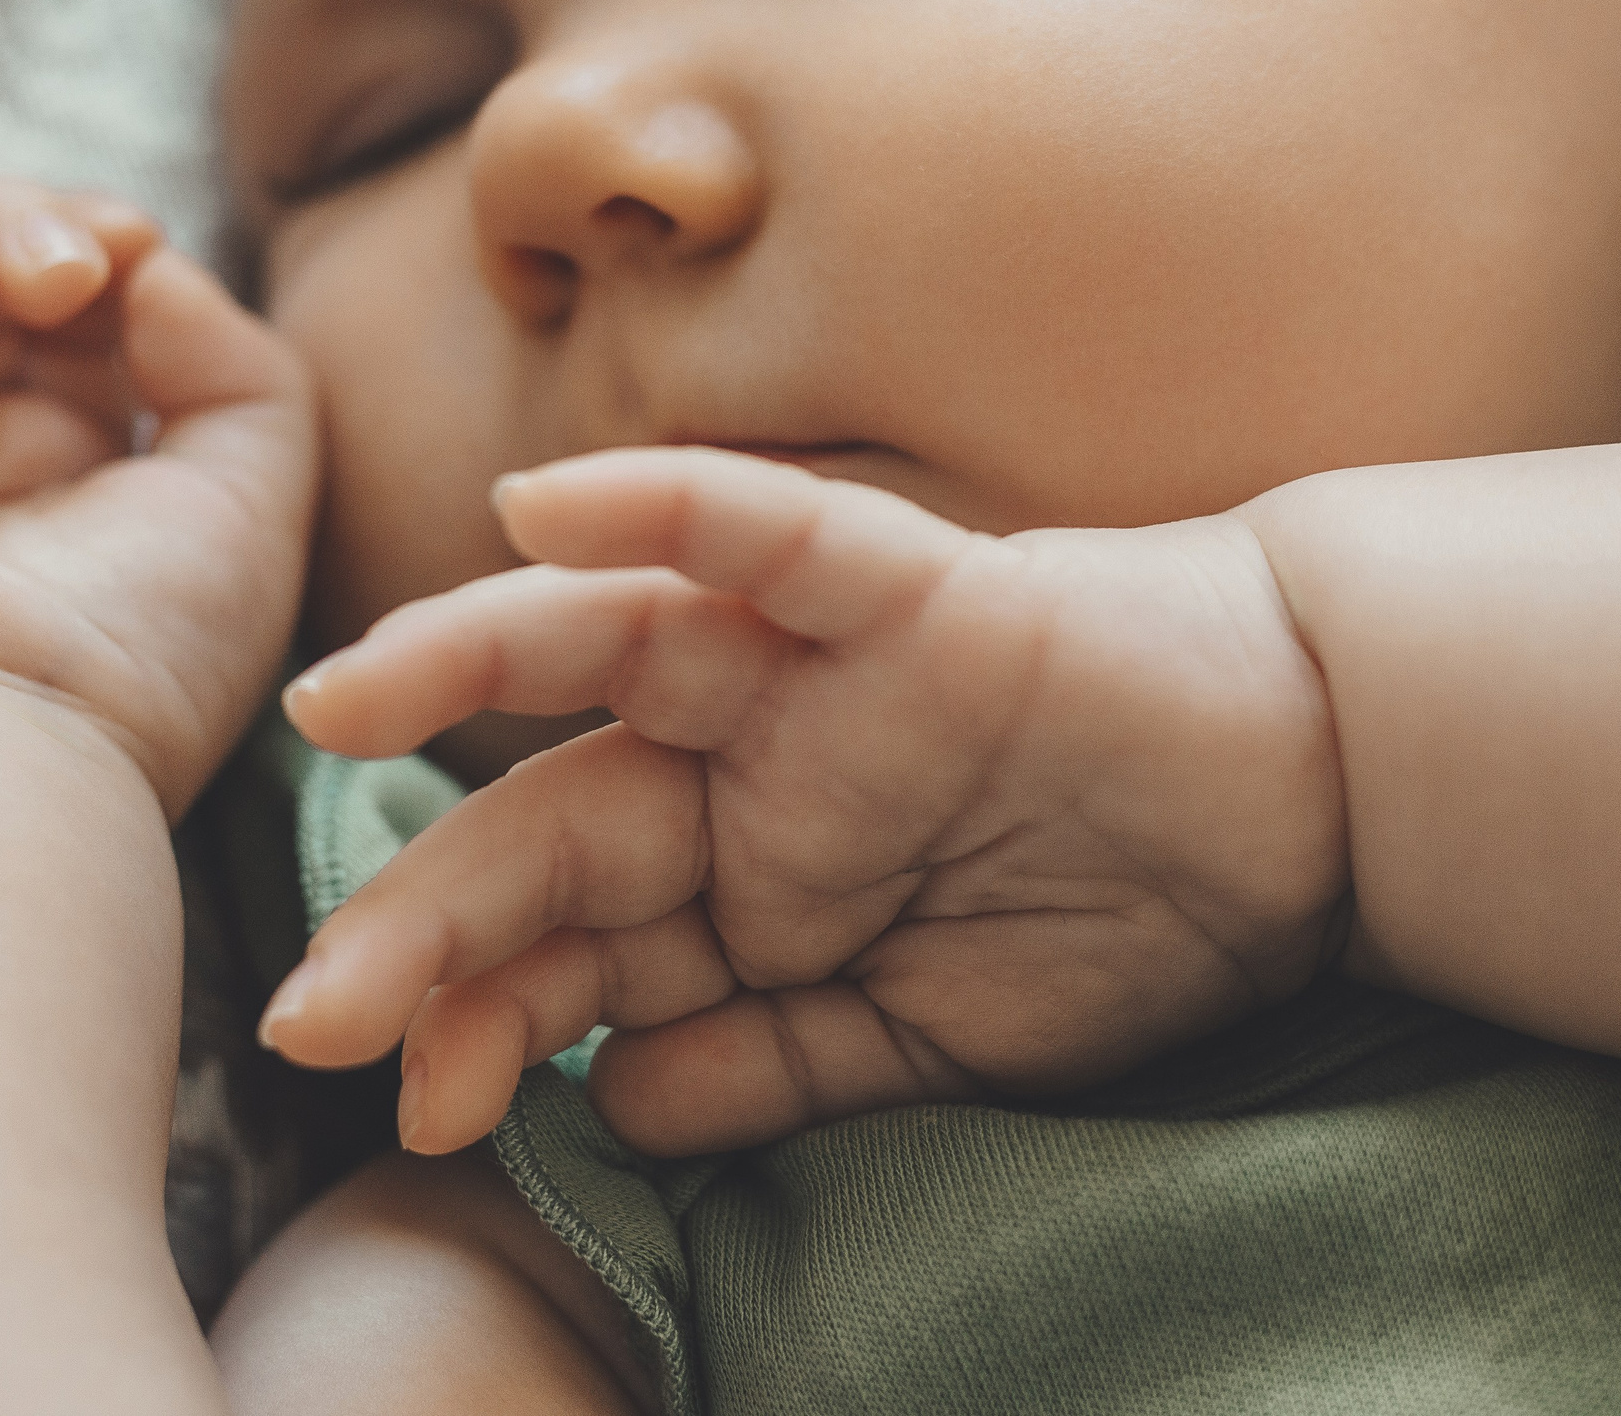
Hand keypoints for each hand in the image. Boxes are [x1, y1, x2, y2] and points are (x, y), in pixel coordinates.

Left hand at [263, 448, 1347, 1156]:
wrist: (1308, 801)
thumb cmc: (1121, 913)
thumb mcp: (928, 1041)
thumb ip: (770, 1068)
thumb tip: (607, 1107)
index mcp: (742, 880)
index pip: (573, 950)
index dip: (483, 1021)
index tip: (413, 1113)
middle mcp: (748, 768)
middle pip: (554, 824)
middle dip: (429, 919)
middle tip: (312, 1016)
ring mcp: (818, 676)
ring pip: (614, 648)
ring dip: (465, 663)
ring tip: (336, 701)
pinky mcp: (914, 596)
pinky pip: (778, 539)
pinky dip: (672, 510)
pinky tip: (539, 506)